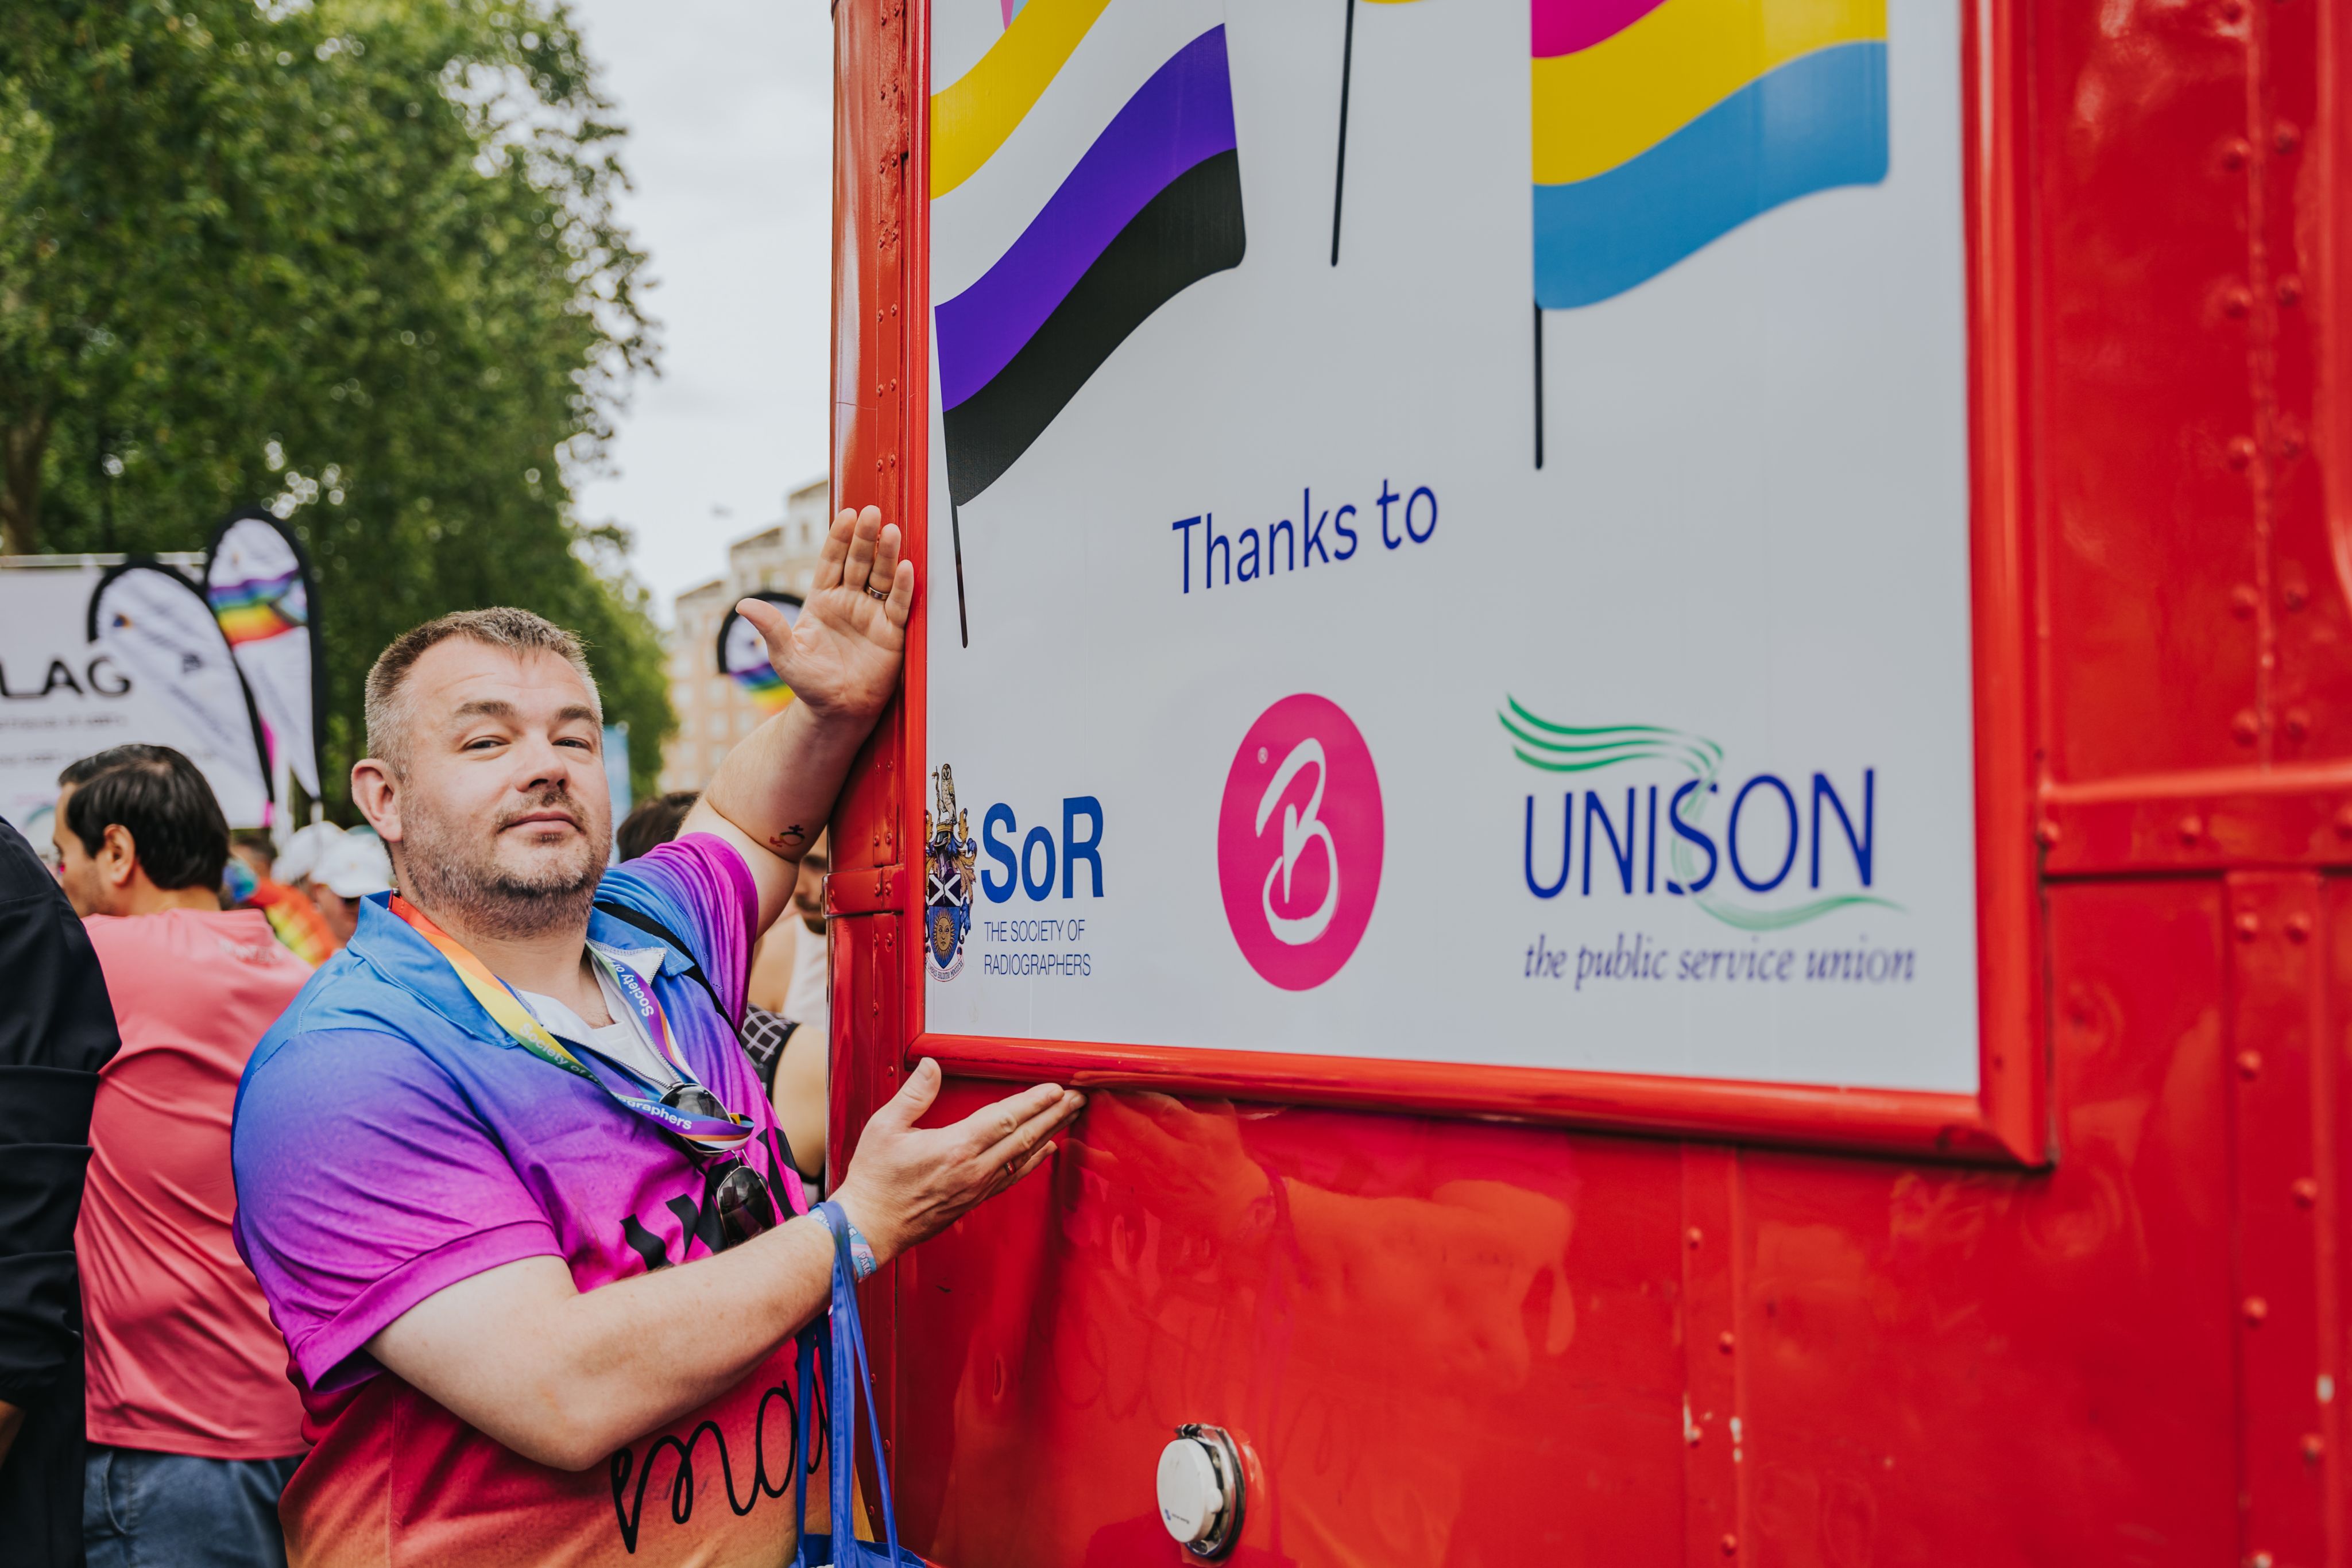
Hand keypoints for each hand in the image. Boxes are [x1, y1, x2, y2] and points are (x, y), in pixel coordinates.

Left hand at [738, 505, 914, 721]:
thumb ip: (771, 628)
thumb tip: (744, 605)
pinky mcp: (892, 633)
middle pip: (859, 562)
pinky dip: (903, 587)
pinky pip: (899, 605)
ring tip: (891, 531)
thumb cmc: (810, 685)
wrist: (838, 711)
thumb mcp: (785, 657)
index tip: (847, 515)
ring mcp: (871, 615)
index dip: (839, 539)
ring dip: (887, 555)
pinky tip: (906, 567)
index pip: (831, 562)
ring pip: (881, 578)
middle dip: (865, 538)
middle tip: (873, 513)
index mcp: (822, 600)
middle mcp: (849, 602)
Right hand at [829, 1059, 1083, 1263]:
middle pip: (1024, 1136)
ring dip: (1049, 1134)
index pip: (1005, 1118)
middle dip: (1054, 1115)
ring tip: (1069, 1117)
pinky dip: (1033, 1161)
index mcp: (955, 1147)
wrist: (870, 1227)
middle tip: (1077, 1099)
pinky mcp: (974, 1199)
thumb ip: (914, 1095)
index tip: (1055, 1088)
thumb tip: (931, 1067)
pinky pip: (1012, 1177)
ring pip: (1023, 1156)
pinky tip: (1045, 1151)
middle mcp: (973, 1169)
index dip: (1033, 1102)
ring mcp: (976, 1187)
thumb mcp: (884, 1128)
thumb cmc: (875, 1181)